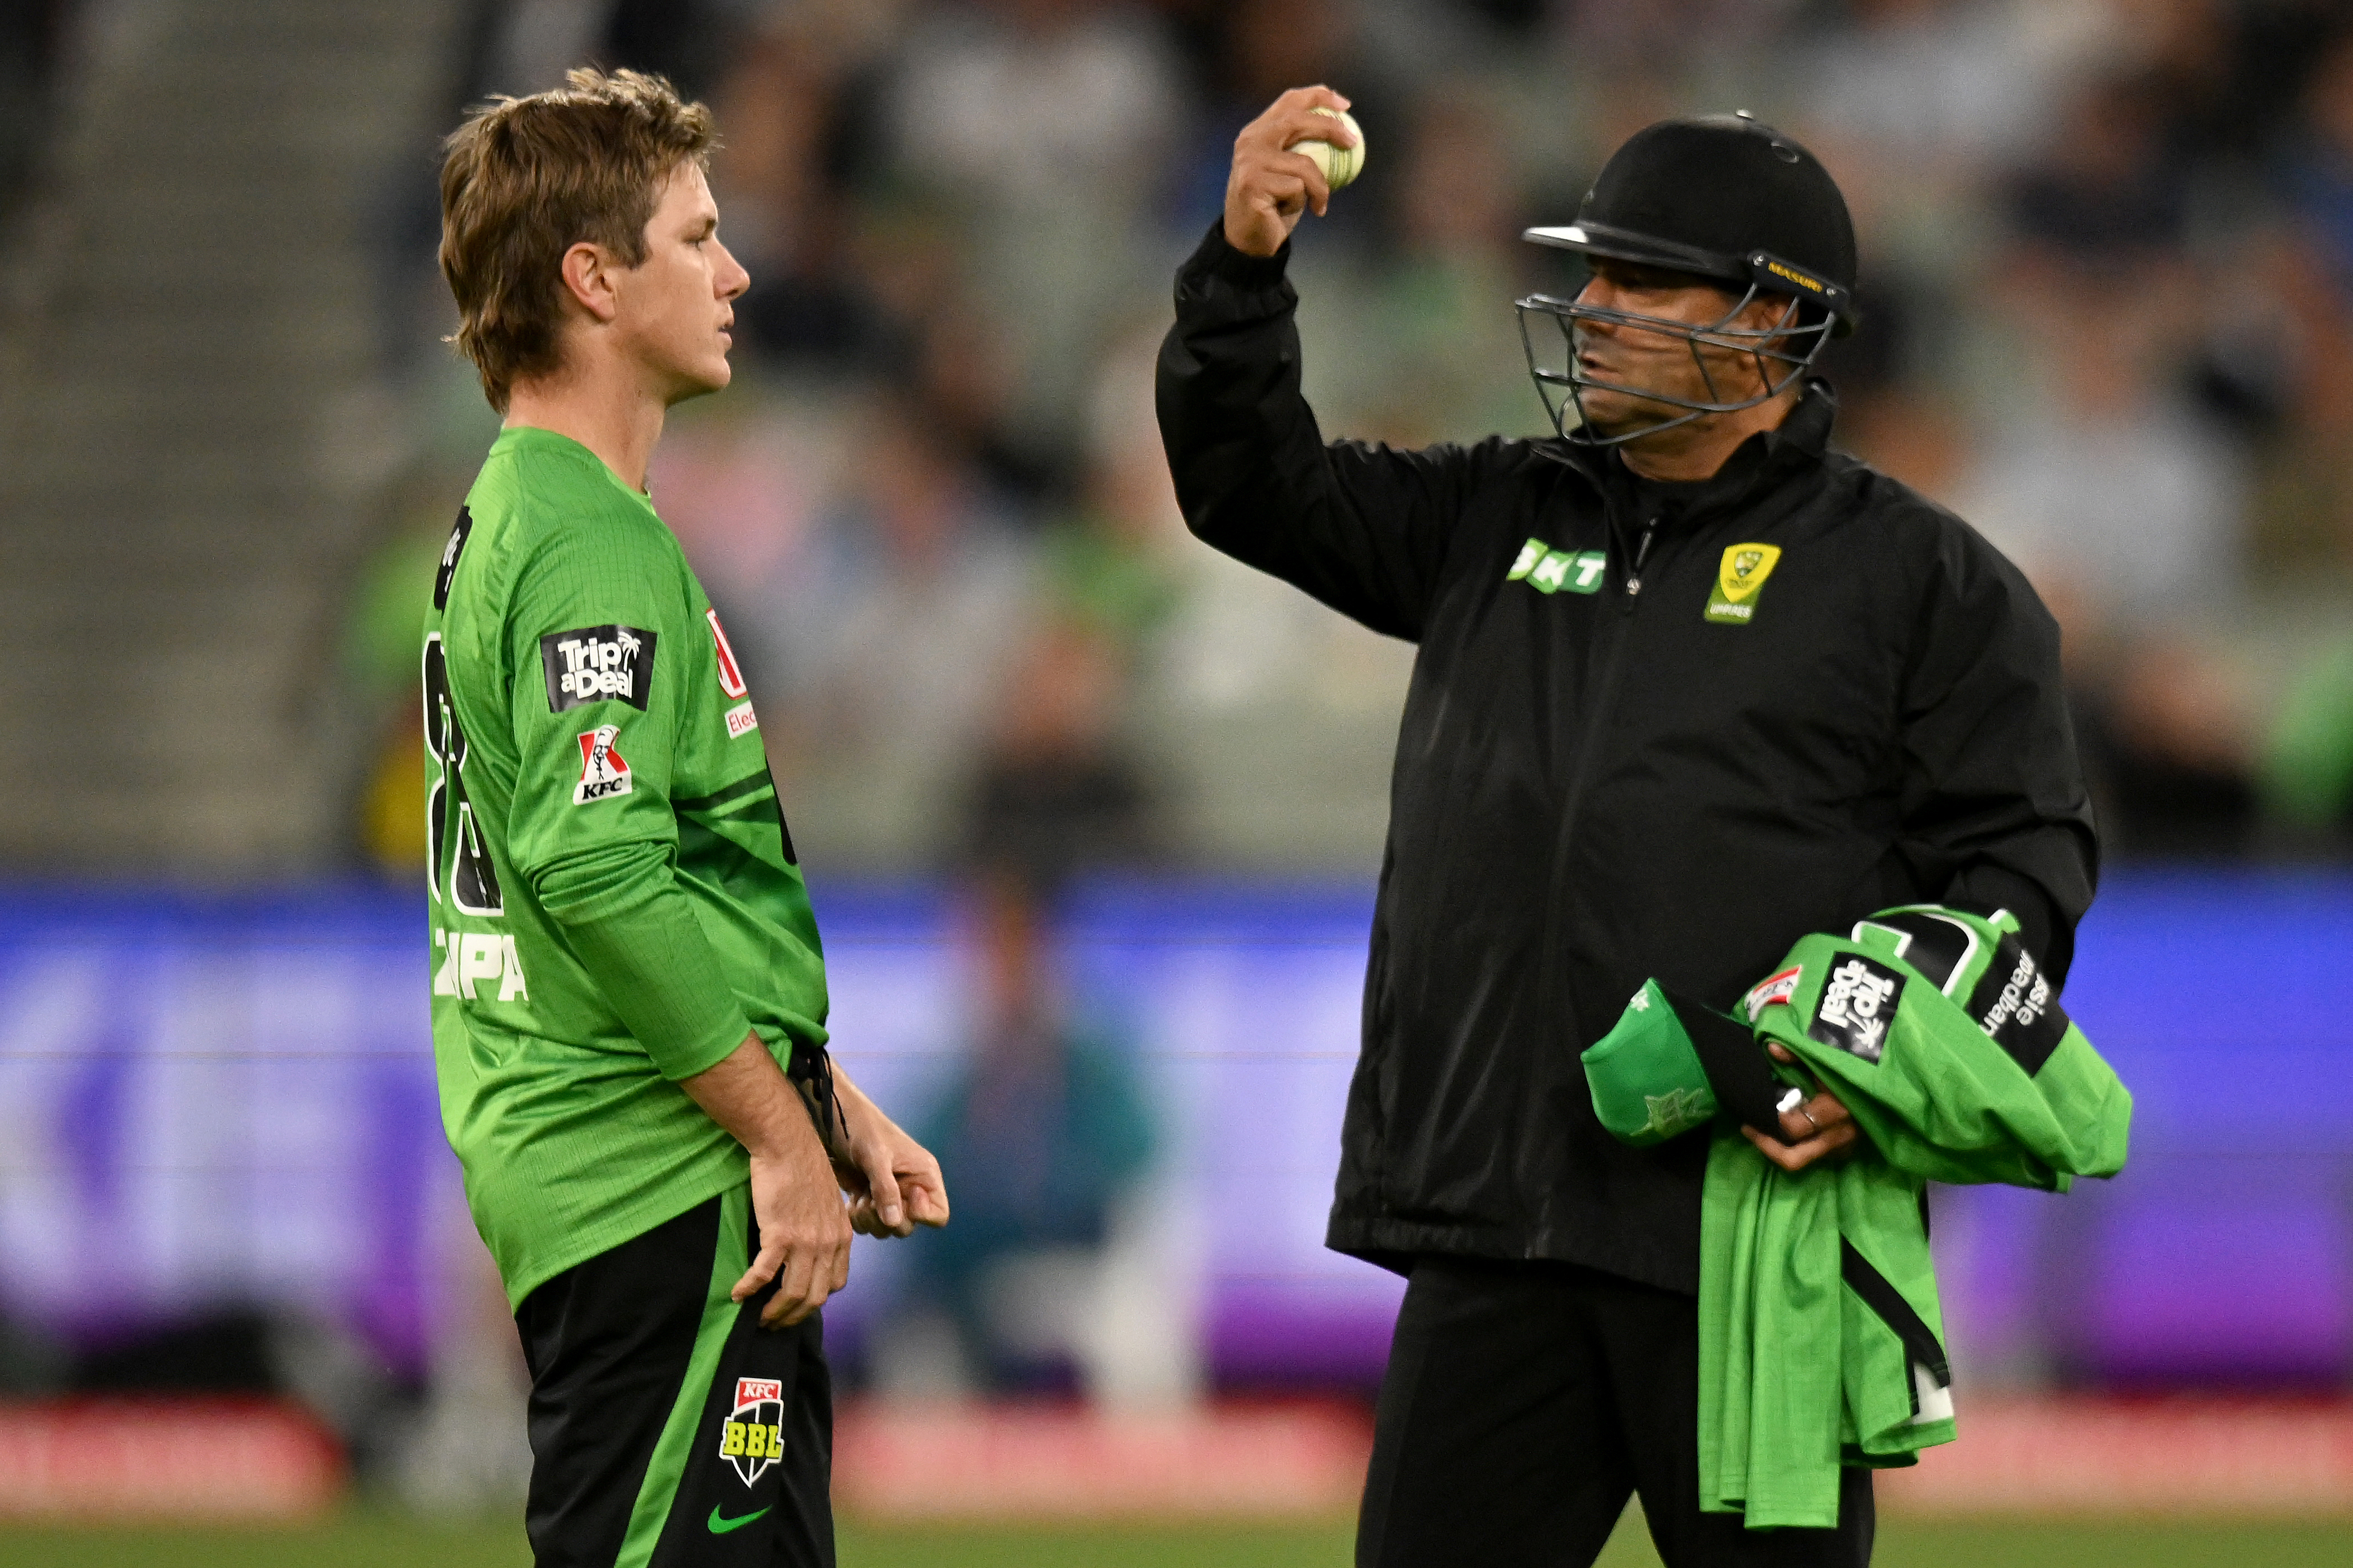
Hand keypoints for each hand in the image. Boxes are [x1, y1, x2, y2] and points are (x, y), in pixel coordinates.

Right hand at [739, 1109, 853, 1327]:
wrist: (788, 1144)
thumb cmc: (802, 1168)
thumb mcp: (826, 1202)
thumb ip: (824, 1228)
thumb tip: (810, 1249)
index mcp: (842, 1236)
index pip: (835, 1283)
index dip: (815, 1300)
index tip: (797, 1305)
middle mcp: (828, 1243)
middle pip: (814, 1297)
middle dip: (793, 1316)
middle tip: (773, 1322)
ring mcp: (806, 1241)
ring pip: (792, 1293)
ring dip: (773, 1311)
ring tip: (757, 1317)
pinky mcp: (780, 1234)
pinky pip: (764, 1274)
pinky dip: (749, 1288)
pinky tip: (737, 1293)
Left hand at [825, 1070, 949, 1238]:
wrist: (831, 1117)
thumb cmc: (861, 1127)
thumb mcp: (875, 1156)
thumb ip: (886, 1189)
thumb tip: (894, 1223)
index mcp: (923, 1175)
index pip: (937, 1214)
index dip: (921, 1215)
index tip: (902, 1201)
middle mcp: (910, 1188)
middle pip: (908, 1226)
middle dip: (887, 1219)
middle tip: (870, 1200)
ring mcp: (888, 1194)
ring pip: (885, 1228)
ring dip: (869, 1219)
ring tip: (859, 1197)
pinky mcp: (868, 1197)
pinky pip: (867, 1223)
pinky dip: (857, 1217)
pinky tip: (850, 1199)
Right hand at [1224, 85, 1355, 257]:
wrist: (1249, 240)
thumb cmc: (1275, 205)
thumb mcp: (1289, 170)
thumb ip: (1302, 147)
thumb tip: (1344, 129)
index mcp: (1258, 131)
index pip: (1290, 101)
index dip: (1319, 97)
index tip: (1345, 106)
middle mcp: (1250, 141)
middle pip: (1296, 121)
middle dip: (1330, 127)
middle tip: (1352, 142)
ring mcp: (1249, 163)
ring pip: (1303, 163)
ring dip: (1319, 187)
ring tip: (1319, 202)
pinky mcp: (1252, 185)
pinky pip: (1297, 188)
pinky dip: (1304, 202)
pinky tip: (1289, 213)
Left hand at [1739, 1042, 1858, 1171]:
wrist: (1896, 1080)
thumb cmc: (1860, 1066)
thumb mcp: (1830, 1058)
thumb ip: (1799, 1054)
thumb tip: (1771, 1048)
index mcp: (1834, 1112)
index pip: (1792, 1128)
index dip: (1768, 1124)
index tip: (1751, 1114)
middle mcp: (1839, 1135)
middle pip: (1794, 1158)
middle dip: (1767, 1146)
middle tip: (1750, 1130)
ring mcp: (1846, 1146)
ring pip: (1806, 1159)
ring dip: (1784, 1148)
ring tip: (1766, 1131)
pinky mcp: (1849, 1148)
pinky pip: (1819, 1154)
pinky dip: (1803, 1145)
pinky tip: (1792, 1130)